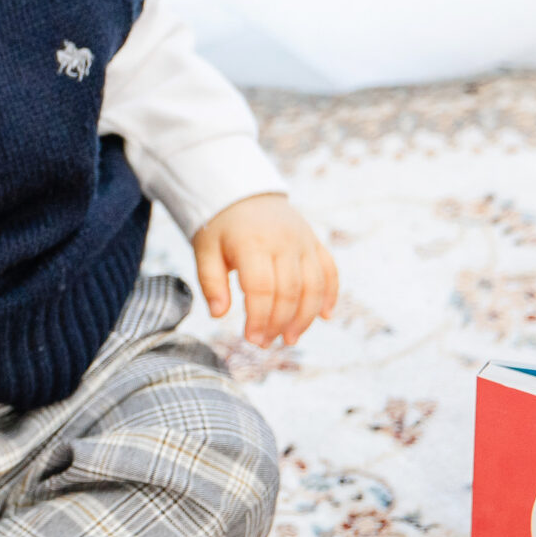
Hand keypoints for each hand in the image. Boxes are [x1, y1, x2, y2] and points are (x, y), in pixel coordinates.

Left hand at [192, 192, 337, 346]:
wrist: (243, 192)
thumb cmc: (220, 226)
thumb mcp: (204, 250)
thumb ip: (210, 281)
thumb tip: (218, 315)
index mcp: (253, 243)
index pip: (262, 288)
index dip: (260, 318)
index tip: (251, 339)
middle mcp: (284, 242)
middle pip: (290, 291)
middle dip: (279, 323)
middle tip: (265, 343)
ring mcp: (304, 242)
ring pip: (314, 285)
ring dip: (305, 317)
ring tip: (290, 338)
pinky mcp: (315, 242)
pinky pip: (330, 270)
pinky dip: (331, 295)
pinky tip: (324, 317)